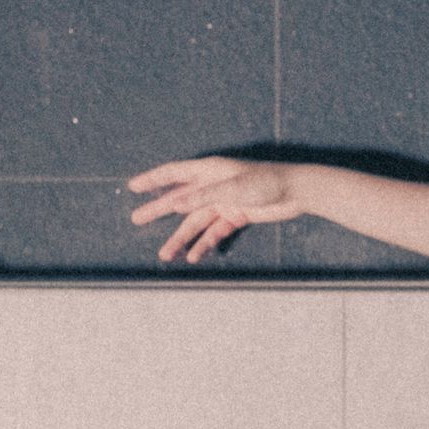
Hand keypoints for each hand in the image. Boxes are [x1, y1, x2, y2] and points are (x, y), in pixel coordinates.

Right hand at [126, 156, 304, 261]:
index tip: (133, 187)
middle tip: (136, 219)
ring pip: (196, 222)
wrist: (295, 192)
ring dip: (180, 238)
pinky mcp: (235, 216)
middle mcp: (212, 186)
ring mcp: (223, 202)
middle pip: (180, 200)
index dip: (153, 180)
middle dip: (158, 210)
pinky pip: (214, 232)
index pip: (174, 174)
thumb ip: (204, 196)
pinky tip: (193, 257)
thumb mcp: (232, 188)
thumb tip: (175, 204)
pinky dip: (204, 244)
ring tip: (165, 254)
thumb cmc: (265, 182)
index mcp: (208, 171)